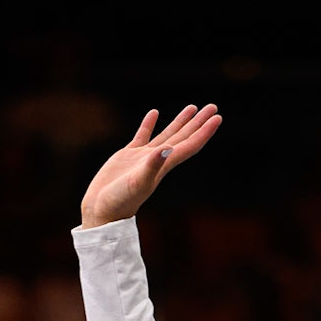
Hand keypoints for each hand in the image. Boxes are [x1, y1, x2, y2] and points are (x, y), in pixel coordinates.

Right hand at [79, 104, 222, 228]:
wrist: (102, 213)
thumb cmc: (120, 202)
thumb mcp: (137, 183)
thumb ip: (152, 166)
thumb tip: (166, 149)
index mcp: (163, 166)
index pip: (189, 145)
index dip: (203, 131)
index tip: (217, 117)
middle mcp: (157, 161)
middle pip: (183, 137)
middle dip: (198, 123)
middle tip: (213, 107)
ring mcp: (143, 158)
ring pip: (167, 135)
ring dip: (180, 122)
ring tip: (192, 107)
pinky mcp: (128, 156)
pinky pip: (142, 135)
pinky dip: (149, 123)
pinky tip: (154, 113)